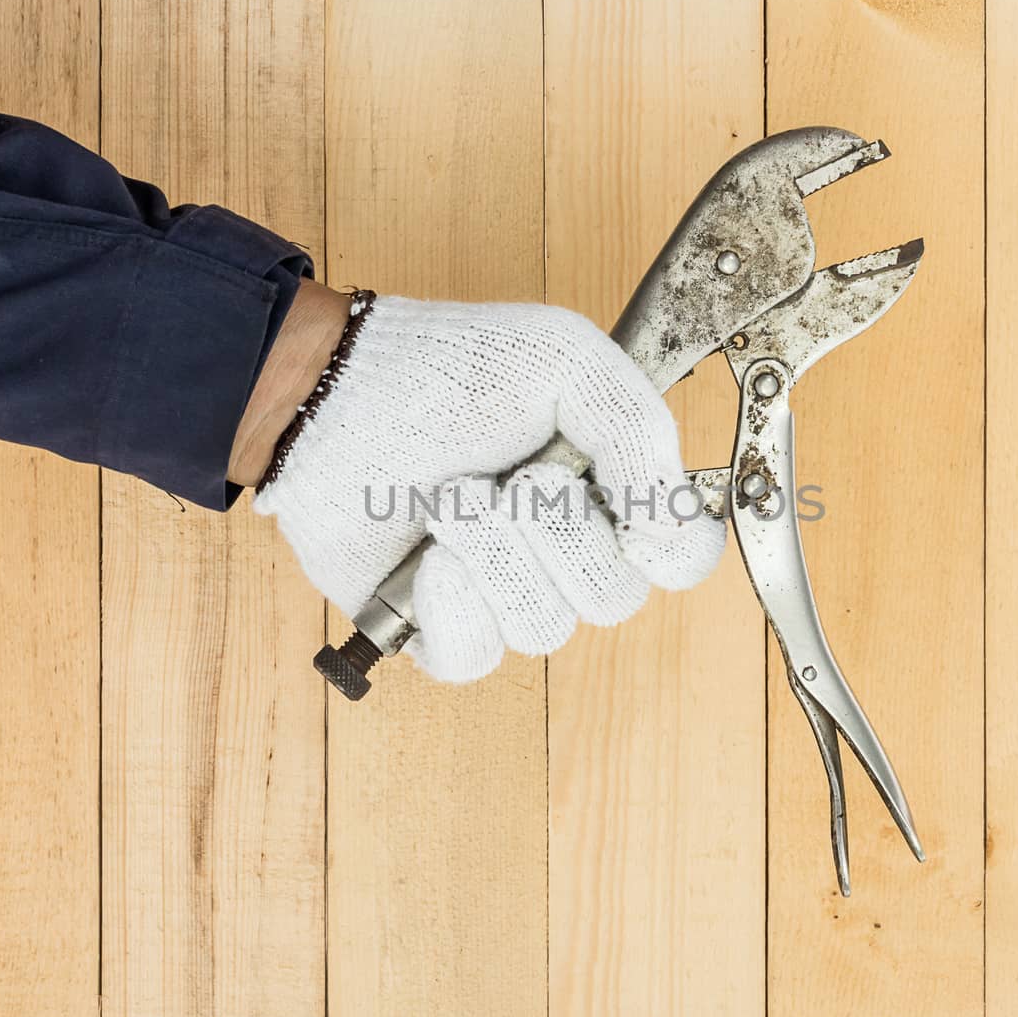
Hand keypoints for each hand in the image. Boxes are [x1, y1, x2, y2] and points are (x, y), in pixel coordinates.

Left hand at [249, 290, 723, 680]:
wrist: (334, 396)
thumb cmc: (448, 367)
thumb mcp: (567, 358)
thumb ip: (641, 430)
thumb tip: (671, 530)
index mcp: (608, 490)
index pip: (683, 558)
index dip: (668, 550)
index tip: (632, 517)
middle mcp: (564, 550)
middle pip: (614, 597)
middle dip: (555, 530)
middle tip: (508, 478)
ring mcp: (503, 594)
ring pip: (544, 628)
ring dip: (492, 553)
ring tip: (447, 497)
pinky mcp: (440, 630)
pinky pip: (475, 657)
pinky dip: (450, 604)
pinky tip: (425, 558)